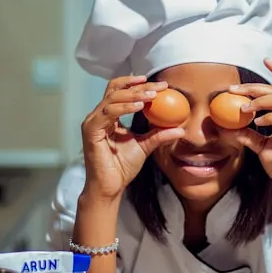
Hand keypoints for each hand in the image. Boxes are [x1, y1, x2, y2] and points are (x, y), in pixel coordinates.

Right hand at [81, 75, 185, 200]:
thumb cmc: (123, 167)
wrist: (111, 186)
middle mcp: (98, 116)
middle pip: (116, 90)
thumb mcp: (145, 146)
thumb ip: (159, 135)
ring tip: (152, 96)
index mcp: (109, 116)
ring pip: (112, 98)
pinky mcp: (91, 131)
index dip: (140, 85)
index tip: (161, 85)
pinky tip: (139, 106)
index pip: (122, 92)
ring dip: (133, 95)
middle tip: (159, 87)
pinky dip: (124, 107)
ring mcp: (93, 122)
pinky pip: (108, 113)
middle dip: (139, 86)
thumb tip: (181, 129)